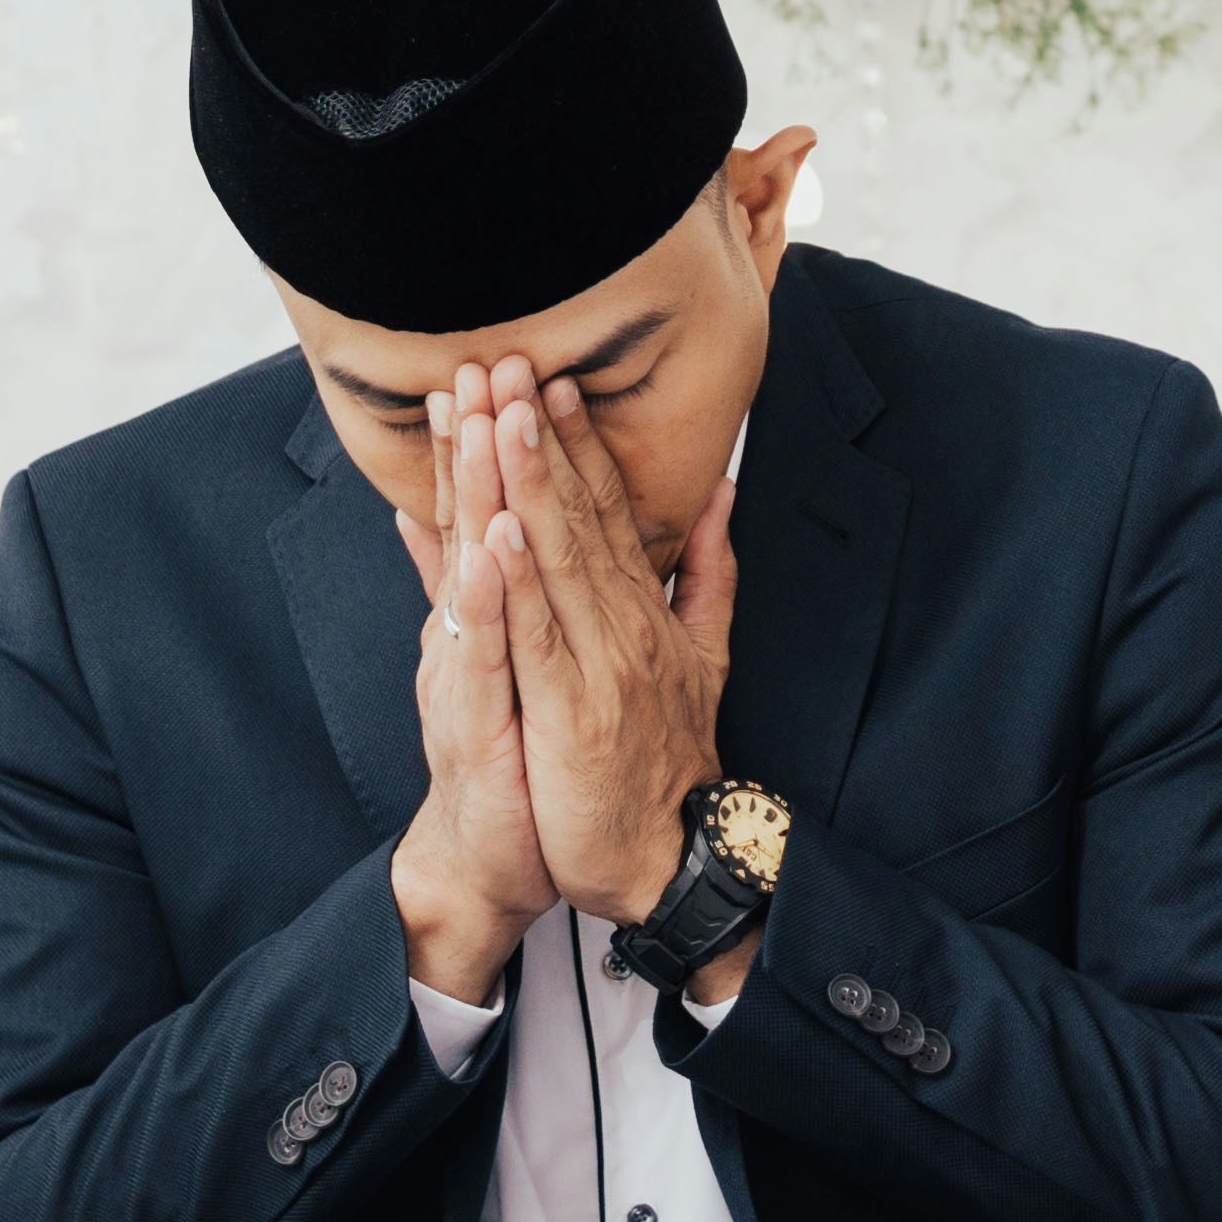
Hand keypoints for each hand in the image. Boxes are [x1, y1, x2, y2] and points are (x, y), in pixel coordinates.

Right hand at [386, 381, 551, 1005]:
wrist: (490, 858)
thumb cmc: (513, 760)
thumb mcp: (512, 660)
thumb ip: (504, 589)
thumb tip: (489, 521)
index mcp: (485, 610)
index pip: (488, 509)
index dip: (492, 439)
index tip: (501, 362)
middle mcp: (463, 628)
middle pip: (470, 519)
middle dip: (475, 439)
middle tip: (478, 359)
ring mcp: (461, 670)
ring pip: (465, 568)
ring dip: (469, 495)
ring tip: (476, 423)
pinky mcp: (468, 718)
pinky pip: (476, 649)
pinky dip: (479, 598)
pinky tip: (483, 548)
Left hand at [480, 365, 742, 968]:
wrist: (670, 854)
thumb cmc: (669, 758)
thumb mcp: (706, 656)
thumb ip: (710, 573)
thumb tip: (723, 496)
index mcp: (647, 610)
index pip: (609, 511)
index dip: (579, 444)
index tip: (552, 380)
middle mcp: (628, 625)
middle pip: (581, 517)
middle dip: (546, 439)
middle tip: (516, 367)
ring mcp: (602, 665)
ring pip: (559, 560)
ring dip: (528, 486)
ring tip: (504, 419)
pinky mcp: (573, 711)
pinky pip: (539, 636)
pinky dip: (518, 584)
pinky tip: (498, 533)